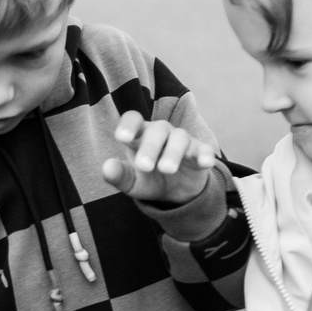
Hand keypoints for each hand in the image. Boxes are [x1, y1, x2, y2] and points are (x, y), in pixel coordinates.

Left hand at [100, 112, 223, 210]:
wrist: (177, 190)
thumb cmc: (148, 179)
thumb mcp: (132, 182)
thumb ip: (119, 175)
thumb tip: (106, 168)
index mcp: (140, 135)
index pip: (133, 119)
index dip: (128, 125)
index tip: (122, 137)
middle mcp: (162, 133)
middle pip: (157, 130)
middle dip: (150, 147)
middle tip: (144, 166)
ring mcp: (182, 141)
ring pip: (180, 138)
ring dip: (173, 153)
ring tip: (166, 170)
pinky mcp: (201, 153)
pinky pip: (204, 150)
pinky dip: (205, 155)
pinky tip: (204, 162)